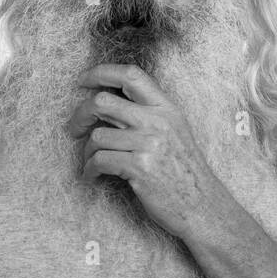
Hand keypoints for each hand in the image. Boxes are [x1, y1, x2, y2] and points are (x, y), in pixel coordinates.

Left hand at [69, 63, 229, 241]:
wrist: (202, 205)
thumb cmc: (183, 170)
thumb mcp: (173, 131)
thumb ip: (147, 113)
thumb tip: (106, 101)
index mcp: (166, 107)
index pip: (130, 74)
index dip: (101, 73)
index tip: (83, 81)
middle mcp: (158, 121)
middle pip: (103, 101)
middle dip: (80, 114)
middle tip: (74, 128)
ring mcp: (149, 143)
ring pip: (97, 136)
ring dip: (86, 151)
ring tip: (91, 162)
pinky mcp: (140, 167)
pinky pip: (99, 161)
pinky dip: (89, 170)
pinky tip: (92, 176)